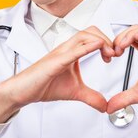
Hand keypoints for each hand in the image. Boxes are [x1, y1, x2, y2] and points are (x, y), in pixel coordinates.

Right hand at [0, 26, 114, 122]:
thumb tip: (105, 106)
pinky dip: (86, 47)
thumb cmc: (44, 85)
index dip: (107, 43)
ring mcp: (60, 53)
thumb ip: (91, 97)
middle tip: (114, 55)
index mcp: (72, 52)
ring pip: (83, 36)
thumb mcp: (75, 92)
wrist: (23, 91)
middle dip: (107, 39)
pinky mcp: (54, 61)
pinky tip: (96, 48)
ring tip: (109, 54)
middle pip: (91, 31)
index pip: (93, 37)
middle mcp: (66, 48)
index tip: (114, 56)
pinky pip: (72, 51)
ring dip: (100, 41)